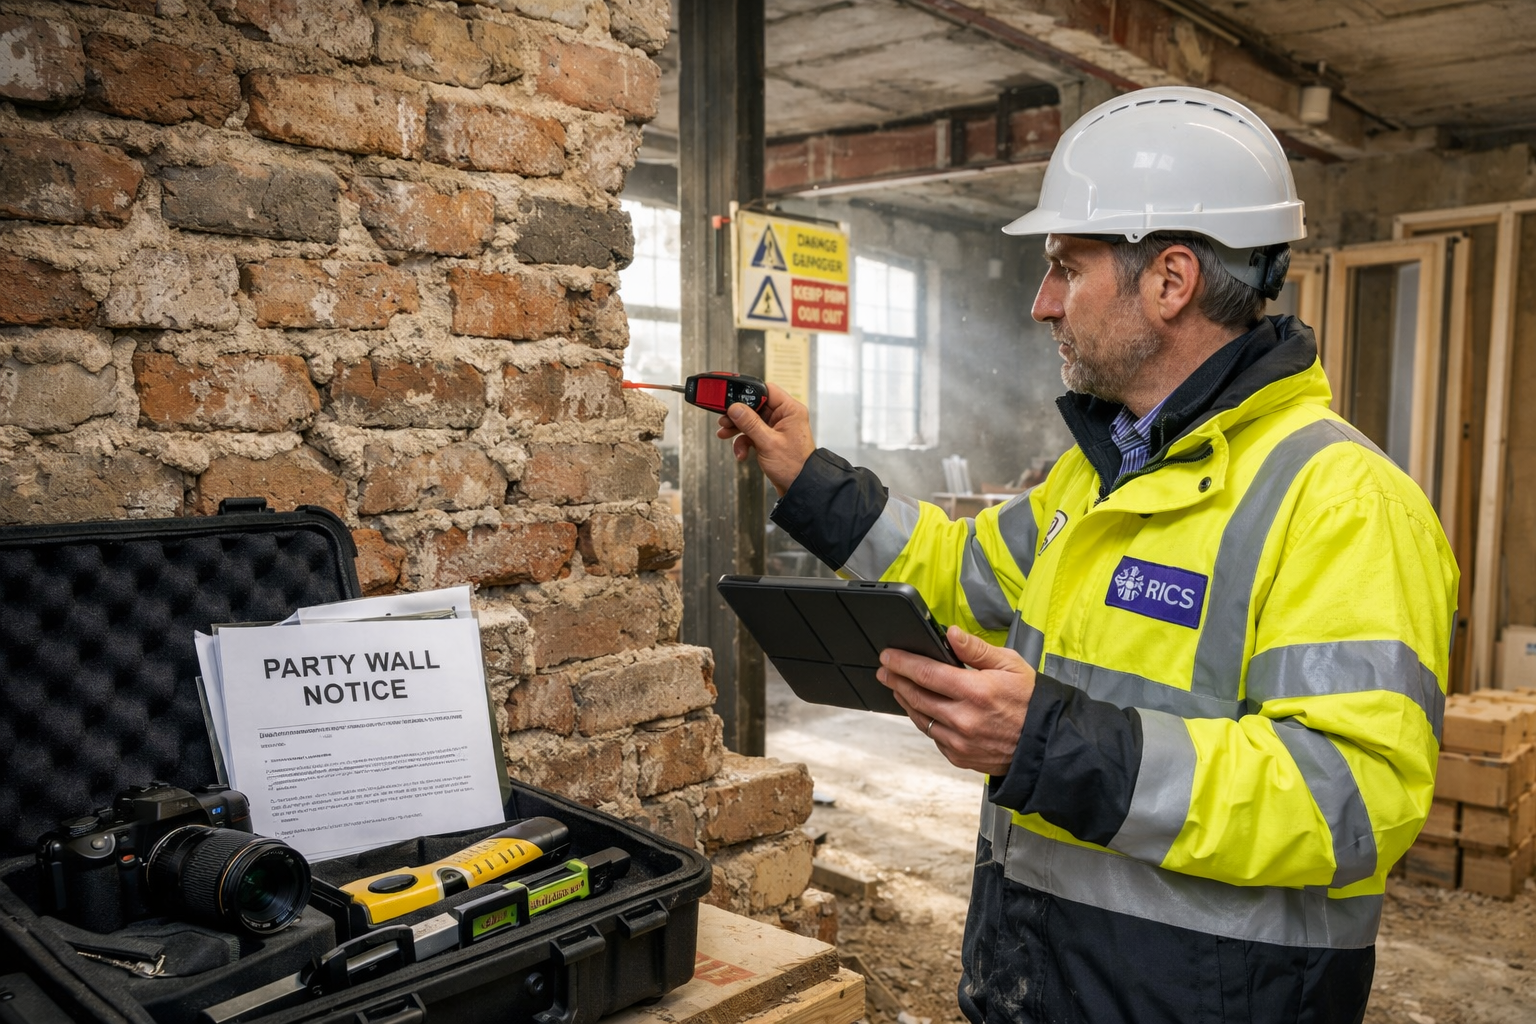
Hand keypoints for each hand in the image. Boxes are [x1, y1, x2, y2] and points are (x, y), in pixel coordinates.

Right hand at [715, 382, 815, 496]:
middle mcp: (784, 416)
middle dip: (738, 415)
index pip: (767, 390)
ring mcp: (777, 428)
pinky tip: (741, 453)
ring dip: (737, 429)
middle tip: (725, 420)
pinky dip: (743, 442)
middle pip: (755, 406)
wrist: (799, 488)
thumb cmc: (794, 467)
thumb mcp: (768, 443)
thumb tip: (735, 407)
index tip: (732, 399)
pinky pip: (752, 434)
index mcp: (790, 410)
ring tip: (725, 434)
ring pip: (751, 420)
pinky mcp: (770, 439)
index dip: (749, 393)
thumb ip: (749, 423)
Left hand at [876, 626, 1034, 775]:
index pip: (926, 672)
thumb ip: (977, 649)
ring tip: (897, 686)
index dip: (902, 662)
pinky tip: (921, 709)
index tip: (888, 655)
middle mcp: (964, 718)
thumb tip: (952, 634)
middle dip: (895, 679)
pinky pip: (932, 736)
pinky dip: (924, 720)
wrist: (1046, 743)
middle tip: (885, 670)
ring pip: (920, 718)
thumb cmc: (1031, 702)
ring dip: (905, 700)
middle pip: (916, 695)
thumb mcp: (1010, 665)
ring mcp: (960, 741)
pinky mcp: (960, 756)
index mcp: (975, 691)